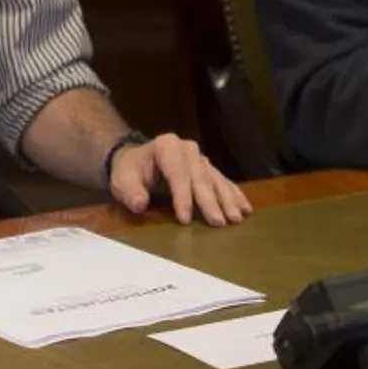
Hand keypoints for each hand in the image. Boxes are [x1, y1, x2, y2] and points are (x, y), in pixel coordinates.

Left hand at [107, 133, 251, 226]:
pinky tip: (245, 208)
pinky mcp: (208, 167)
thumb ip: (130, 191)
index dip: (182, 196)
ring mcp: (200, 157)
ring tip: (236, 218)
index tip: (185, 219)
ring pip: (215, 179)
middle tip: (219, 222)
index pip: (177, 173)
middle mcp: (187, 148)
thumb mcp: (122, 180)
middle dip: (210, 201)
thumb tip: (139, 203)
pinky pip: (224, 181)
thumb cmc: (130, 172)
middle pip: (200, 177)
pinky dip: (234, 194)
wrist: (137, 161)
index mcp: (165, 146)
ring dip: (227, 199)